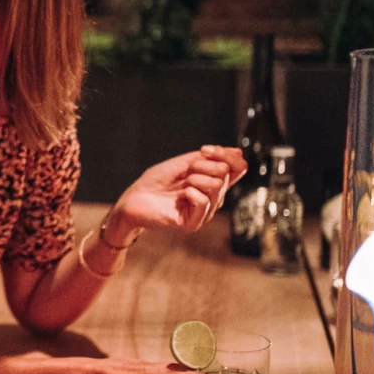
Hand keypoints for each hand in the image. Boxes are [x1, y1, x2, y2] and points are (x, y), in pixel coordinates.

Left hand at [110, 145, 248, 238]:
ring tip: (180, 186)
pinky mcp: (193, 223)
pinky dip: (190, 192)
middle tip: (185, 172)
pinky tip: (180, 196)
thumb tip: (239, 153)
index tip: (205, 150)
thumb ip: (210, 158)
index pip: (238, 168)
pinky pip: (203, 201)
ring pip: (216, 185)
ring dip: (193, 178)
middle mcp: (214, 198)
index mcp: (213, 182)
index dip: (226, 155)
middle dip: (202, 165)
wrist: (134, 198)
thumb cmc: (156, 180)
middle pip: (225, 173)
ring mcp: (205, 212)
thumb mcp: (184, 163)